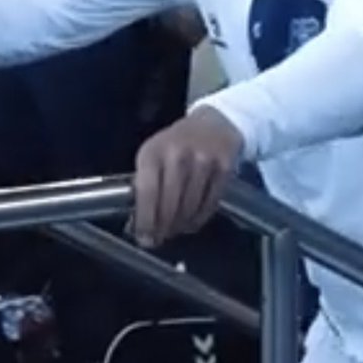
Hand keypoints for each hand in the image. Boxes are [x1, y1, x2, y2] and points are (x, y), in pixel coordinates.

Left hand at [132, 106, 243, 246]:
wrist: (213, 123)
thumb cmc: (176, 144)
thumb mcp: (153, 155)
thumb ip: (144, 185)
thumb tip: (139, 225)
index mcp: (153, 152)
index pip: (147, 192)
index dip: (145, 220)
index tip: (144, 239)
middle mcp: (177, 155)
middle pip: (169, 205)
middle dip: (163, 227)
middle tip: (160, 238)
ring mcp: (203, 161)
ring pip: (190, 208)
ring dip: (181, 225)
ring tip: (176, 229)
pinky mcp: (224, 168)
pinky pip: (210, 204)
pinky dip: (199, 219)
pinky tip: (192, 221)